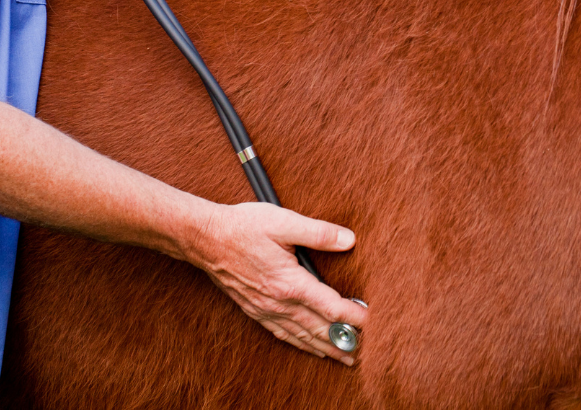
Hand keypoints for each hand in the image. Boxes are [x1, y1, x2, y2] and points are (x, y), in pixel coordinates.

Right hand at [194, 201, 367, 364]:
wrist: (205, 238)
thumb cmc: (243, 226)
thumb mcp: (283, 221)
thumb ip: (318, 233)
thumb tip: (348, 239)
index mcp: (290, 283)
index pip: (331, 308)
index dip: (355, 317)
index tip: (374, 322)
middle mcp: (279, 303)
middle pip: (320, 329)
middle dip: (345, 341)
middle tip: (368, 350)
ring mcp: (266, 310)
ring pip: (303, 337)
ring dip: (327, 349)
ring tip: (347, 358)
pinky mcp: (256, 310)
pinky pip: (284, 335)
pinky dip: (302, 345)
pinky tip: (310, 347)